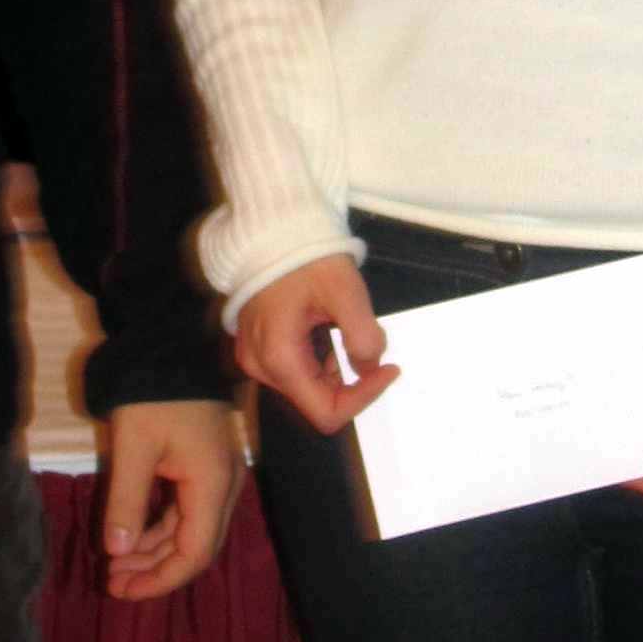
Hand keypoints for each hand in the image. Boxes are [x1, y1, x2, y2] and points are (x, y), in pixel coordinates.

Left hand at [100, 397, 245, 600]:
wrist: (172, 350)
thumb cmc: (152, 395)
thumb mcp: (132, 447)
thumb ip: (125, 502)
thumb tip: (117, 553)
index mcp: (212, 485)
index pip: (194, 553)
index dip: (161, 579)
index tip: (124, 590)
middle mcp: (223, 488)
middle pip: (196, 548)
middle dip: (155, 571)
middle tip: (112, 583)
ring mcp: (217, 479)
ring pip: (190, 533)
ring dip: (155, 553)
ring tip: (116, 566)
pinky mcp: (204, 471)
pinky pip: (186, 513)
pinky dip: (159, 531)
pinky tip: (131, 539)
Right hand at [233, 256, 396, 437]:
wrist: (269, 228)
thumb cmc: (306, 256)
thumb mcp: (345, 292)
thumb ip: (363, 336)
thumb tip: (370, 366)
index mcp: (280, 358)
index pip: (326, 412)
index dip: (363, 398)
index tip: (388, 368)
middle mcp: (261, 367)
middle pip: (316, 402)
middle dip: (352, 383)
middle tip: (375, 348)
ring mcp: (254, 358)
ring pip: (307, 387)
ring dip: (337, 371)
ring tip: (346, 331)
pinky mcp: (256, 346)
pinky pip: (294, 369)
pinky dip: (320, 360)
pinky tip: (326, 331)